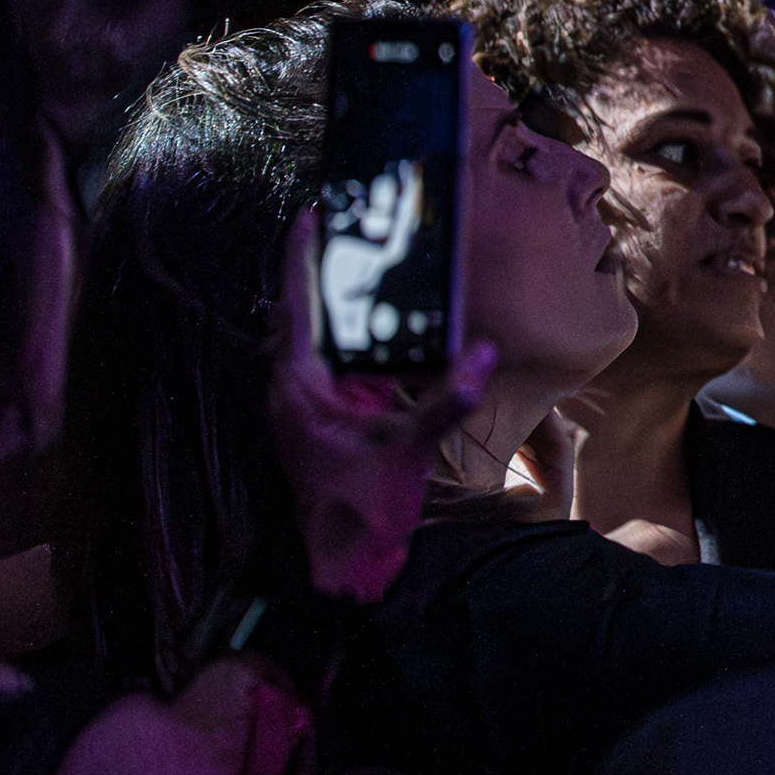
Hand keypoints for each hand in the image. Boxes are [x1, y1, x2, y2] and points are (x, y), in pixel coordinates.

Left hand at [267, 212, 493, 603]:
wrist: (344, 559)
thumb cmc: (363, 504)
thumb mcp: (407, 447)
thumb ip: (446, 399)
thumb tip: (481, 353)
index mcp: (299, 387)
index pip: (297, 306)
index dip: (302, 258)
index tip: (309, 215)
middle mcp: (293, 389)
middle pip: (303, 313)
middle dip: (323, 269)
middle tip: (351, 225)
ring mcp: (306, 404)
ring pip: (316, 337)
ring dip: (338, 301)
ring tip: (366, 260)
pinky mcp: (324, 416)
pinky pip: (333, 361)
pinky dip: (353, 334)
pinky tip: (383, 320)